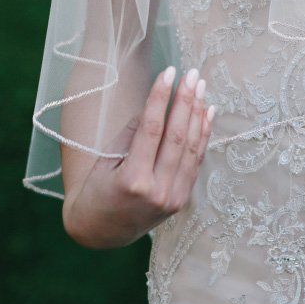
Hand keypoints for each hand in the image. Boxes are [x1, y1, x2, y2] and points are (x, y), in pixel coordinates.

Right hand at [63, 65, 213, 248]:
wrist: (101, 231)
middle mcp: (157, 191)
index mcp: (132, 180)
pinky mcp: (182, 199)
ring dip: (197, 114)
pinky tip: (207, 112)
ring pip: (190, 148)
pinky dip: (202, 135)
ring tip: (200, 86)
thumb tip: (156, 102)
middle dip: (185, 101)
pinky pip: (195, 161)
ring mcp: (173, 198)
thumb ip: (131, 133)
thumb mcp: (106, 160)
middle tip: (191, 74)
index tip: (168, 72)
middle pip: (176, 137)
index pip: (151, 129)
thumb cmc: (97, 191)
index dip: (161, 98)